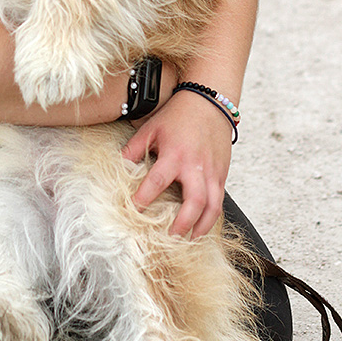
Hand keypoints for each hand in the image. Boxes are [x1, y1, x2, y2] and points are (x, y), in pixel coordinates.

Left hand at [121, 86, 233, 238]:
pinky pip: (220, 200)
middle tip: (170, 237)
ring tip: (190, 239)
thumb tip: (119, 166)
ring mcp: (213, 172)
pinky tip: (203, 225)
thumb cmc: (179, 114)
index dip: (144, 198)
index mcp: (175, 154)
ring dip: (202, 226)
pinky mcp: (222, 174)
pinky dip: (212, 216)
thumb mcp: (151, 128)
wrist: (210, 101)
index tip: (134, 210)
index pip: (157, 181)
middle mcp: (196, 166)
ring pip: (213, 207)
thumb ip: (134, 148)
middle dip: (183, 223)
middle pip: (194, 202)